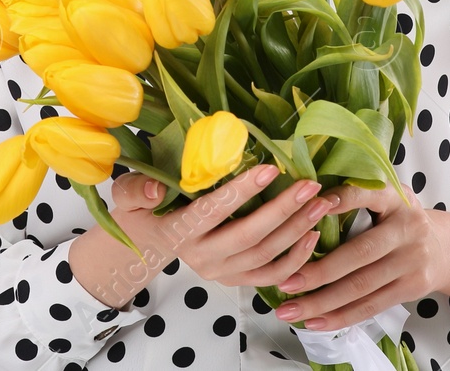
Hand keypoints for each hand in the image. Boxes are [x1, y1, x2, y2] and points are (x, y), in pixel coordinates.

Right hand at [71, 165, 331, 307]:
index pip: (213, 211)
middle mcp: (202, 258)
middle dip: (283, 211)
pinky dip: (297, 259)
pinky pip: (272, 276)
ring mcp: (221, 273)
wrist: (148, 241)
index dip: (242, 192)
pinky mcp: (236, 280)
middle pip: (249, 236)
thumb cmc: (145, 208)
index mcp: (178, 232)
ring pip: (266, 256)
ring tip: (320, 202)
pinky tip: (313, 234)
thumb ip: (138, 189)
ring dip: (296, 231)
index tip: (271, 169)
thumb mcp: (129, 194)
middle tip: (309, 185)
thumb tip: (156, 189)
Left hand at [272, 182, 449, 331]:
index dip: (341, 200)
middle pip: (359, 253)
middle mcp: (408, 227)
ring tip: (290, 310)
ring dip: (322, 302)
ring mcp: (412, 260)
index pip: (367, 195)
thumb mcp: (387, 198)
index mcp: (395, 197)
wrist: (446, 248)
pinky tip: (315, 322)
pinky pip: (371, 305)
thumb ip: (356, 197)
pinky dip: (340, 316)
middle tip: (285, 282)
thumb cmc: (399, 220)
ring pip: (361, 286)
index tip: (310, 207)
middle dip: (319, 271)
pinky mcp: (412, 287)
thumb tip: (303, 201)